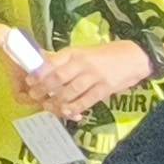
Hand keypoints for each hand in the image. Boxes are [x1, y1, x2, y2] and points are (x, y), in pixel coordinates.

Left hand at [22, 42, 152, 120]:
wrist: (135, 57)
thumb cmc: (106, 54)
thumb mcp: (84, 52)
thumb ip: (66, 60)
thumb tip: (43, 65)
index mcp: (75, 52)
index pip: (53, 62)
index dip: (39, 73)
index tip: (29, 81)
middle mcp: (83, 63)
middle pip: (59, 78)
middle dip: (43, 89)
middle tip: (34, 96)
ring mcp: (95, 76)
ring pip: (71, 91)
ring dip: (57, 101)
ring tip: (48, 106)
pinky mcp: (105, 89)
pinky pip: (86, 101)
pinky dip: (75, 108)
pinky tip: (67, 112)